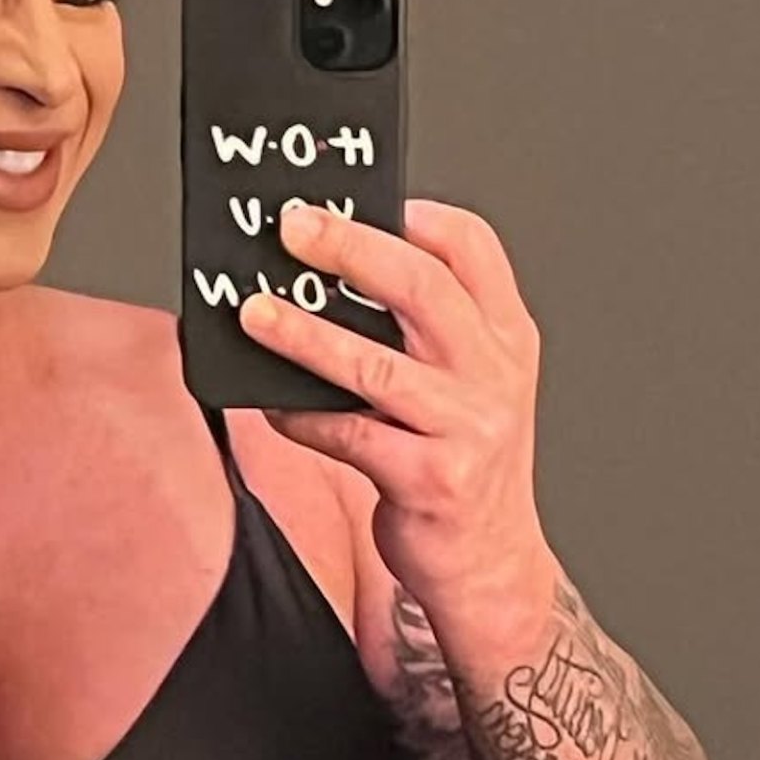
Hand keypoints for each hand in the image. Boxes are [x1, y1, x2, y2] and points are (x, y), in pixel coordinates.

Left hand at [239, 198, 551, 615]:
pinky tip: (270, 407)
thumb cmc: (458, 460)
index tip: (358, 196)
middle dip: (349, 248)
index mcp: (505, 337)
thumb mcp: (465, 385)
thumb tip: (322, 276)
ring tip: (254, 312)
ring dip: (305, 334)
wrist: (491, 564)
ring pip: (375, 366)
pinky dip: (301, 418)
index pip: (472, 248)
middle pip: (422, 288)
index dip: (415, 214)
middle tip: (291, 227)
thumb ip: (420, 332)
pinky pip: (349, 436)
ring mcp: (468, 427)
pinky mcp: (432, 480)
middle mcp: (495, 374)